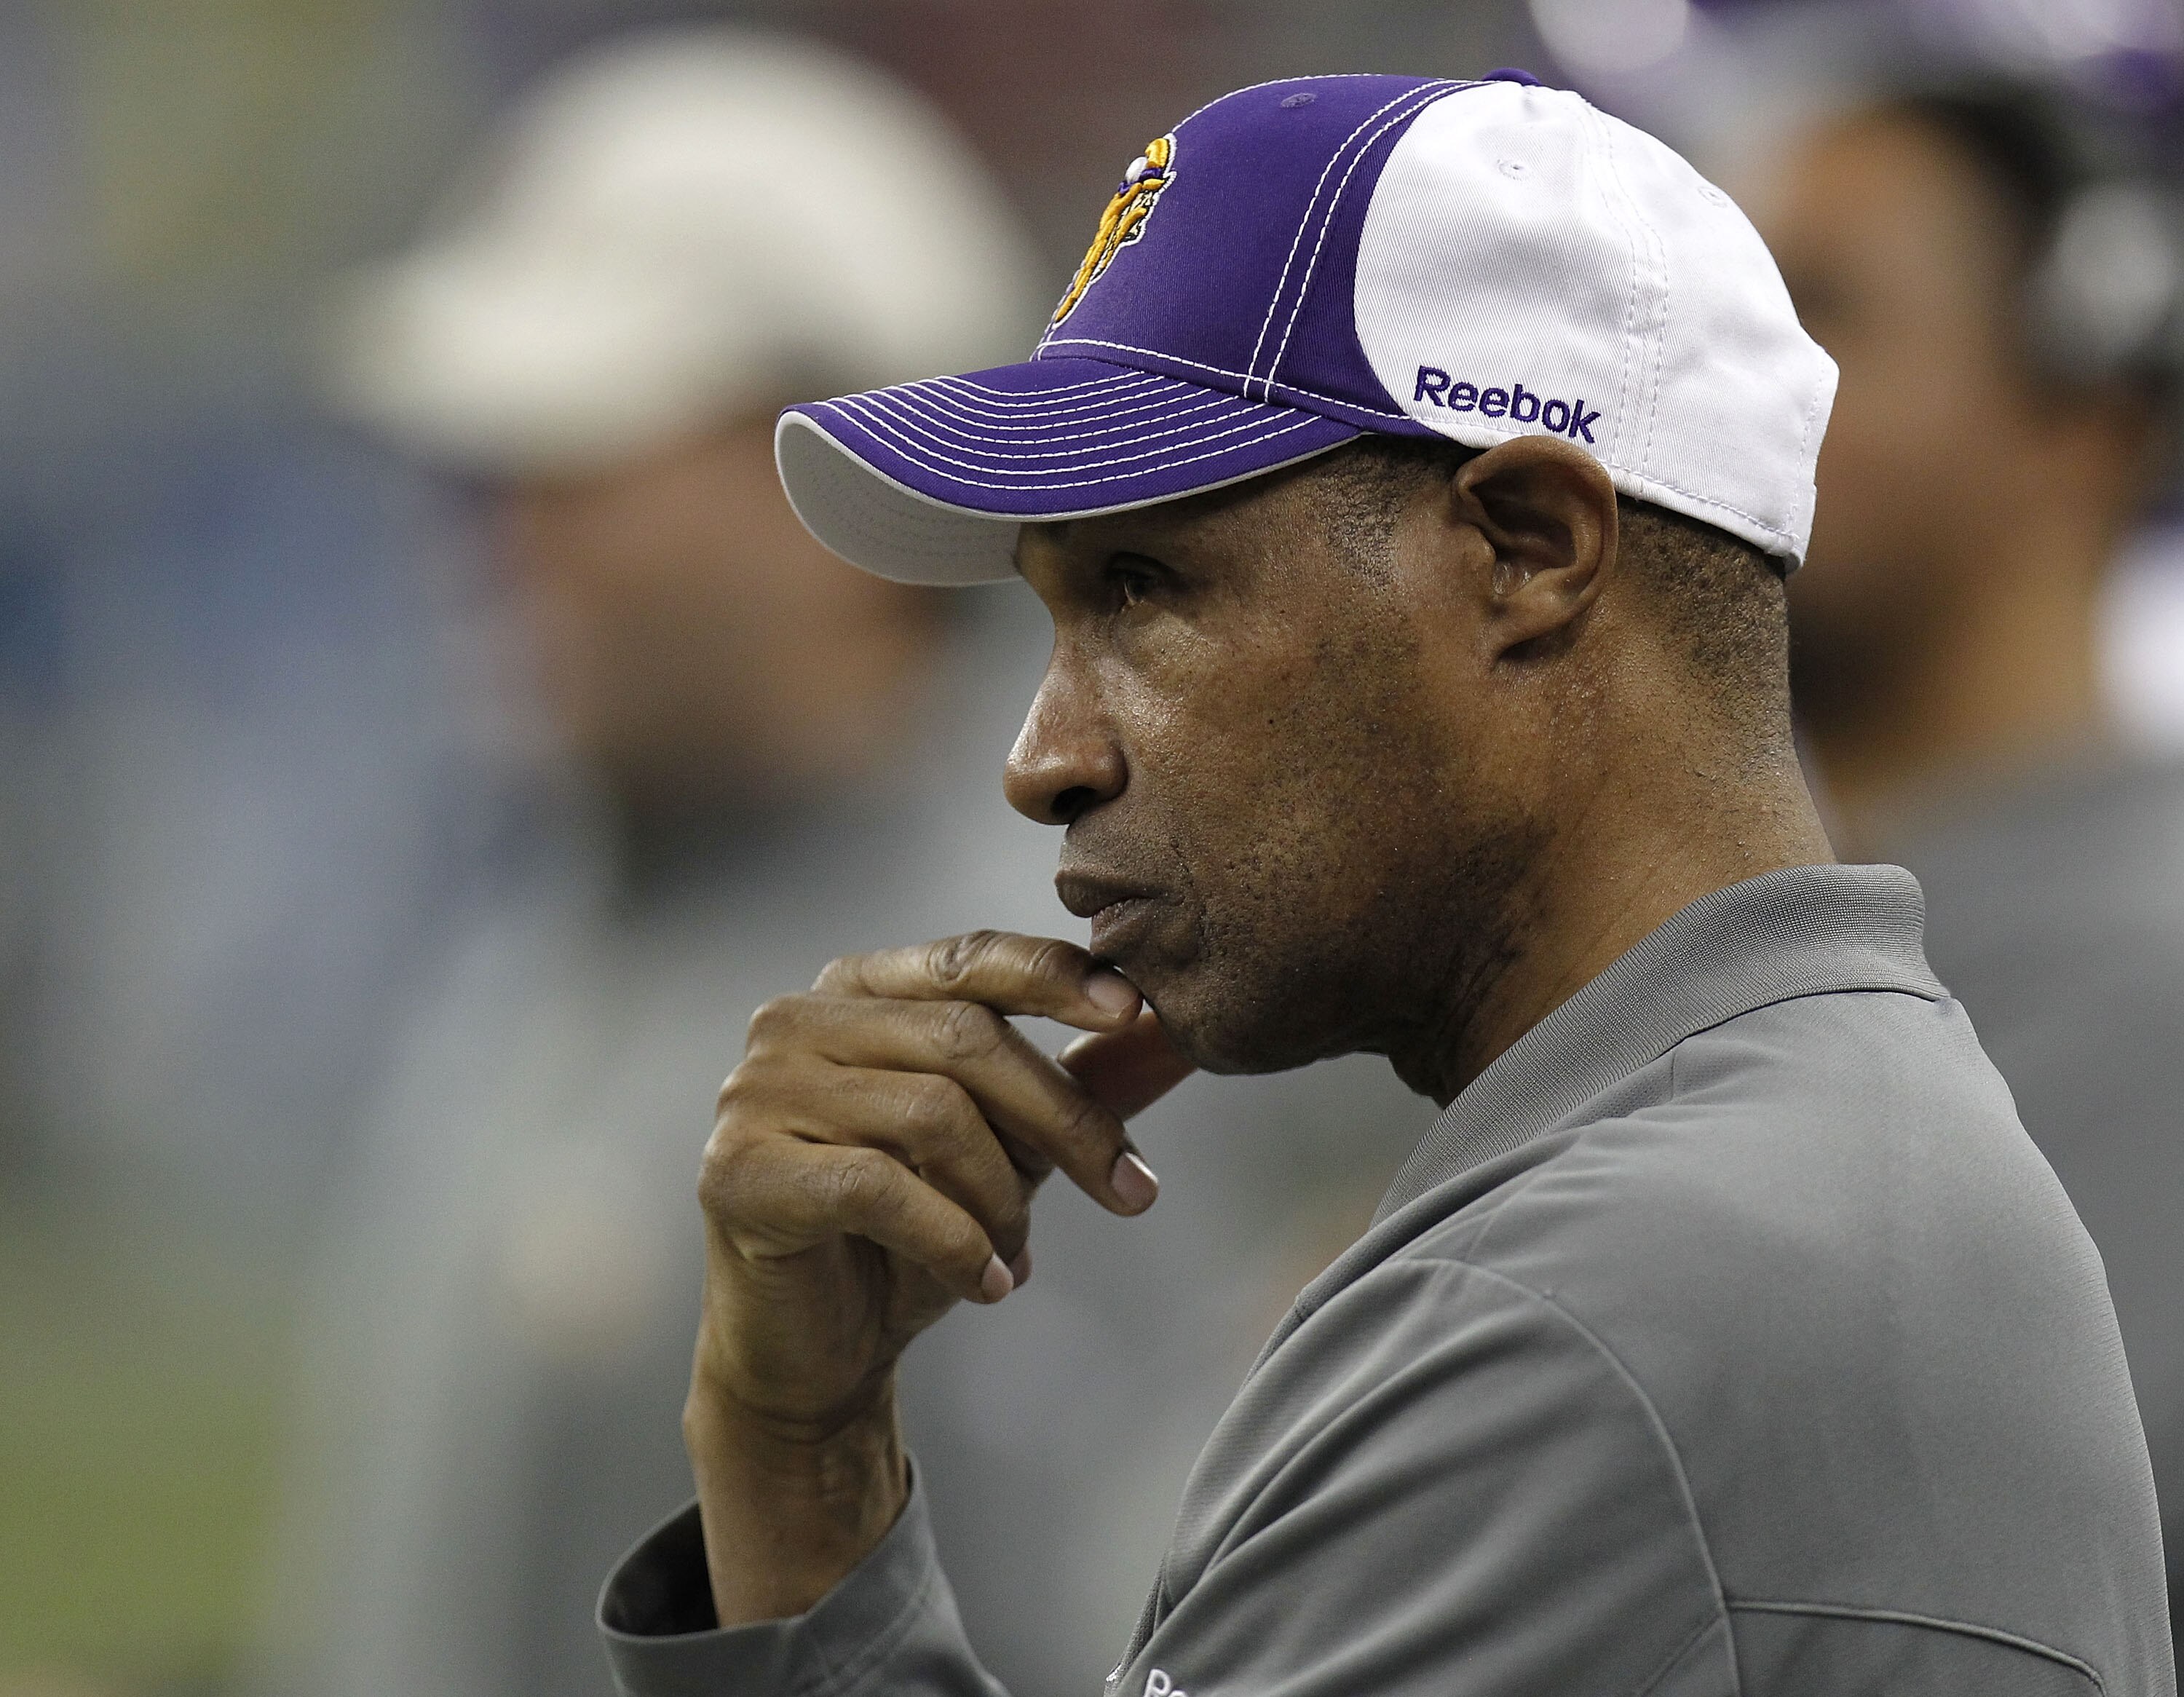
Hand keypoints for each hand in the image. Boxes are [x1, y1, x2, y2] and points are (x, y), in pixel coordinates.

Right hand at [686, 931, 1193, 1621]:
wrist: (816, 1356)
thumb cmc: (907, 1238)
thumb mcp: (1004, 1148)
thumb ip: (1071, 1085)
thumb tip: (1166, 1034)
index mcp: (856, 991)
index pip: (969, 958)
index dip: (1056, 976)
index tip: (1138, 1012)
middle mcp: (795, 1022)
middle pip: (964, 1038)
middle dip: (1066, 1118)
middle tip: (1134, 1190)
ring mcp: (756, 1093)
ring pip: (932, 1113)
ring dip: (1003, 1197)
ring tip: (1016, 1253)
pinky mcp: (738, 1171)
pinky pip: (881, 1187)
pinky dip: (954, 1241)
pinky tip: (985, 1284)